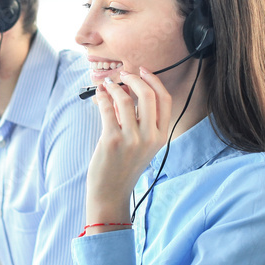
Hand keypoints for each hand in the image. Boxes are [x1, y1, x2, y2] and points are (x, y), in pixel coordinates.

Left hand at [85, 68, 171, 229]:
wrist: (111, 193)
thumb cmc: (124, 167)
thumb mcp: (140, 145)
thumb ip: (137, 120)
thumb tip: (125, 91)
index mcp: (161, 137)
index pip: (165, 101)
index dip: (155, 82)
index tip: (144, 71)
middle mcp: (150, 138)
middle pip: (148, 96)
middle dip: (134, 79)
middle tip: (123, 74)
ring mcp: (132, 139)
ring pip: (126, 100)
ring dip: (114, 87)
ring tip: (107, 84)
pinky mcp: (112, 140)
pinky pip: (107, 109)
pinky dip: (102, 97)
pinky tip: (99, 94)